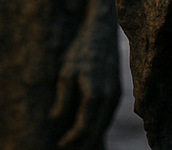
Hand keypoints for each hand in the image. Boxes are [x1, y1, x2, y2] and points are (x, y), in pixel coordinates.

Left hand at [50, 22, 120, 148]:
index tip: (60, 145)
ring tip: (77, 143)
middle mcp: (108, 99)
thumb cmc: (81, 51)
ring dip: (91, 137)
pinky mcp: (117, 92)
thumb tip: (54, 120)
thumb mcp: (66, 72)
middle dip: (81, 143)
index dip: (71, 140)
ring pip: (103, 125)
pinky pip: (108, 116)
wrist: (101, 32)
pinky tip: (89, 128)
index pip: (83, 128)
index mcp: (94, 96)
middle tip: (67, 148)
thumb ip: (62, 98)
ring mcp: (115, 96)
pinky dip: (99, 126)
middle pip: (95, 131)